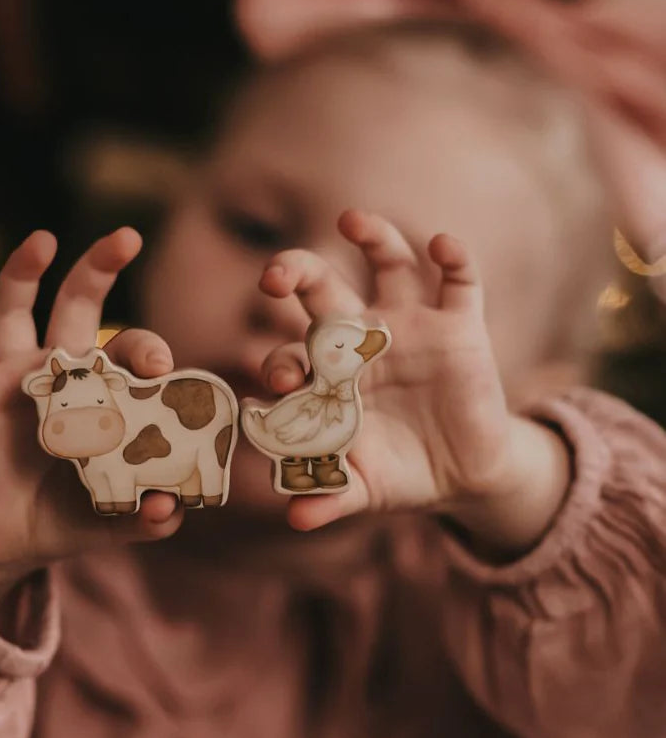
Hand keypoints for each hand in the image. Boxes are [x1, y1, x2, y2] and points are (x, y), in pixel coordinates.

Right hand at [0, 228, 183, 611]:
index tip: (162, 368)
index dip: (145, 349)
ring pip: (14, 309)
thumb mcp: (109, 521)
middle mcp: (55, 370)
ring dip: (25, 271)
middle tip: (126, 238)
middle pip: (76, 304)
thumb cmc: (61, 516)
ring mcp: (8, 375)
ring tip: (44, 240)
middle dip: (99, 267)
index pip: (126, 350)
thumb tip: (173, 511)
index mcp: (98, 391)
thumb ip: (144, 519)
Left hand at [259, 210, 571, 554]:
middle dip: (295, 273)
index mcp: (329, 374)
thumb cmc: (400, 475)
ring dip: (374, 236)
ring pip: (390, 264)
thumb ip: (331, 498)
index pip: (292, 352)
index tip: (276, 380)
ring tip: (352, 219)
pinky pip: (460, 281)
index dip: (279, 361)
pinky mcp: (461, 327)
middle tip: (273, 275)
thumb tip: (296, 518)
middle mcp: (364, 338)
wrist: (463, 476)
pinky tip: (441, 245)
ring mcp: (412, 327)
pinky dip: (454, 259)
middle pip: (322, 289)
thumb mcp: (365, 490)